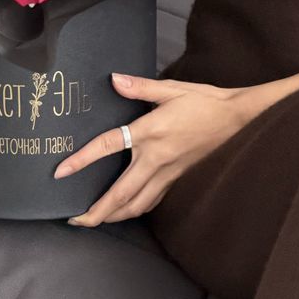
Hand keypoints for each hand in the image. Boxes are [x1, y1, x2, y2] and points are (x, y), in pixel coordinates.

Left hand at [55, 72, 246, 225]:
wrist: (237, 118)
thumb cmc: (204, 101)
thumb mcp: (172, 88)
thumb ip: (139, 86)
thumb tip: (114, 79)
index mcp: (150, 132)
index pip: (108, 146)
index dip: (82, 160)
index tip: (61, 172)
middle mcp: (156, 158)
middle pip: (121, 194)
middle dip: (96, 212)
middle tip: (74, 220)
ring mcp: (168, 173)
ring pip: (137, 205)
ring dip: (114, 216)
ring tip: (94, 219)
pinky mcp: (177, 178)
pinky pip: (152, 200)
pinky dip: (134, 209)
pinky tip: (125, 209)